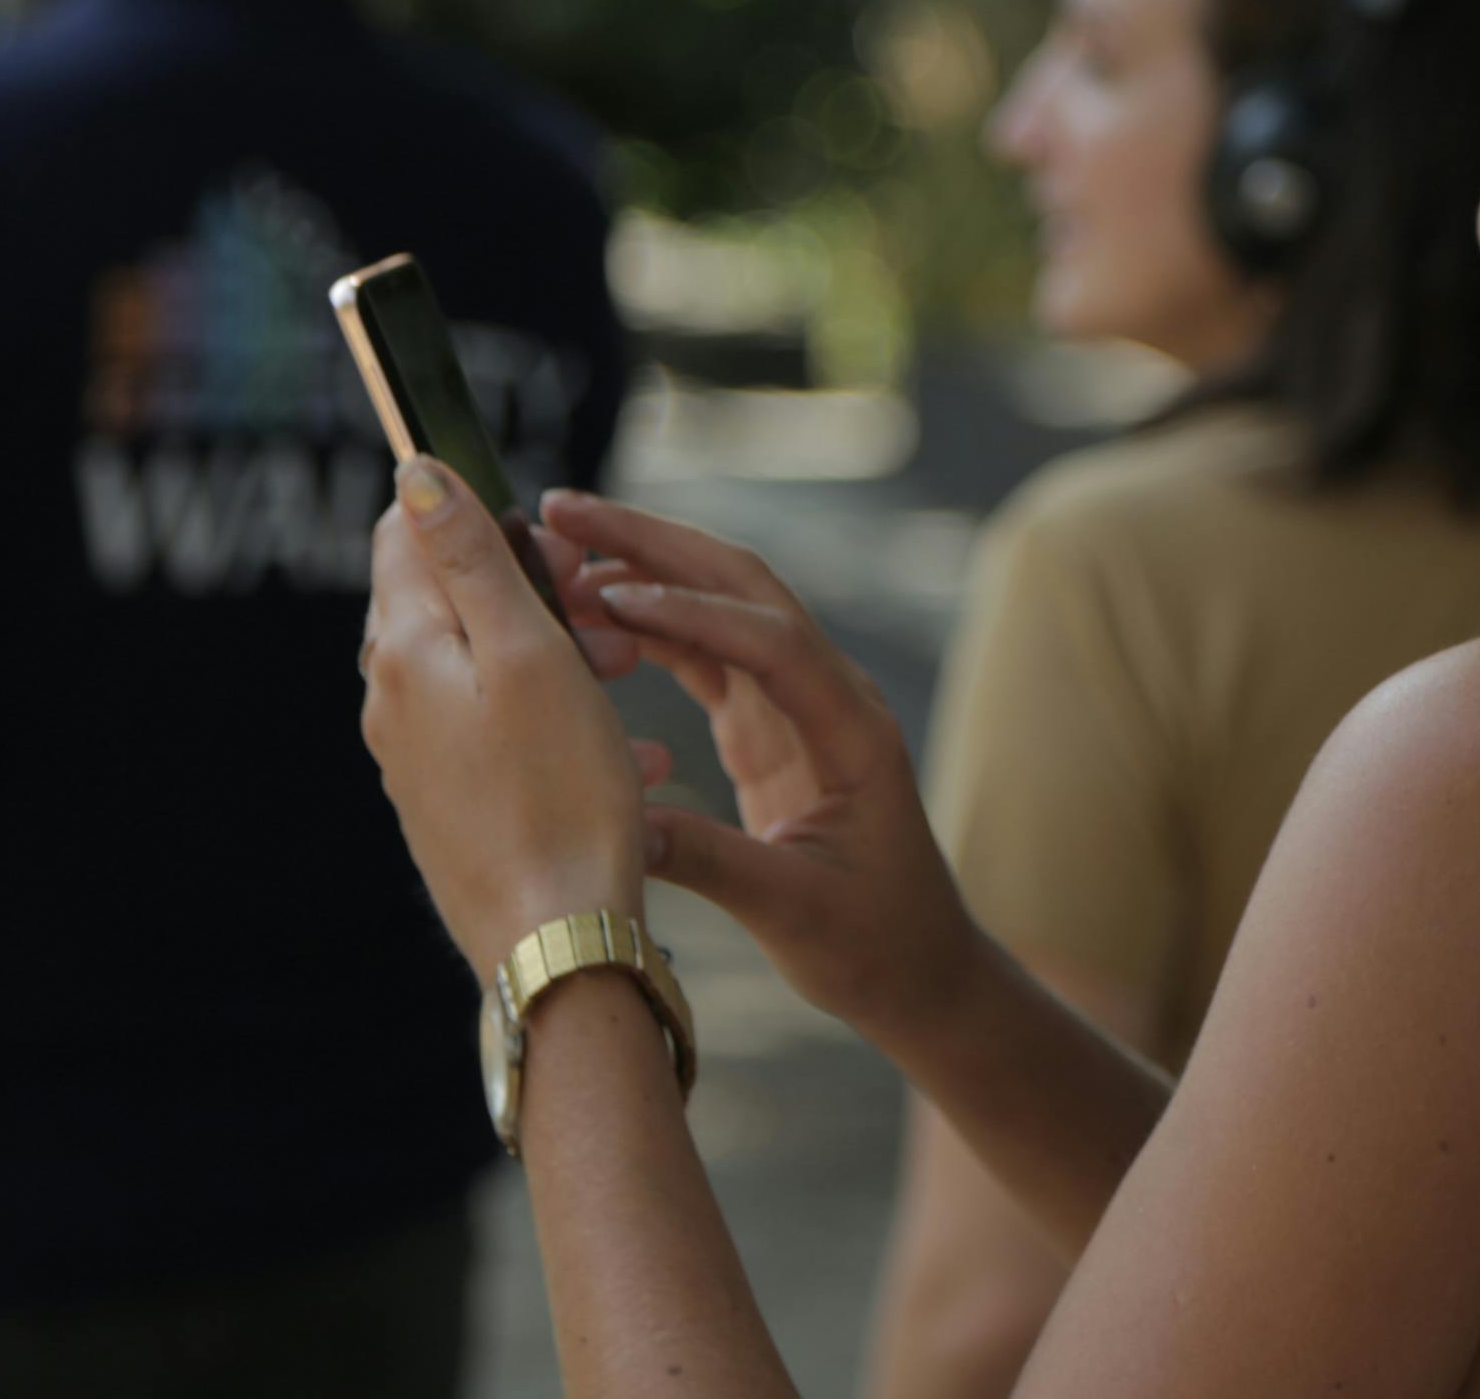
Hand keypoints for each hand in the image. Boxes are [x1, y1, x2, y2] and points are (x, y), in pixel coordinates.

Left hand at [361, 459, 654, 979]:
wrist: (558, 946)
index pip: (405, 531)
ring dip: (560, 651)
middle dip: (535, 586)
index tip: (553, 540)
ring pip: (487, 667)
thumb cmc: (559, 796)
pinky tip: (630, 751)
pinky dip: (561, 718)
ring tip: (632, 674)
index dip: (480, 512)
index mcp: (404, 653)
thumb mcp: (529, 651)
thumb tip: (415, 470)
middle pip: (452, 599)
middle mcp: (393, 703)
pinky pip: (502, 732)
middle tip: (609, 613)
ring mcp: (418, 761)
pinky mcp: (452, 806)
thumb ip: (470, 556)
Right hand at [538, 491, 984, 1047]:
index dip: (691, 613)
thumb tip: (617, 828)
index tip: (610, 595)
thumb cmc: (876, 946)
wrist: (919, 971)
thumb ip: (712, 863)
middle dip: (657, 543)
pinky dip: (650, 628)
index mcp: (853, 730)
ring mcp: (798, 706)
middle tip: (565, 509)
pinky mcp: (768, 727)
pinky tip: (590, 611)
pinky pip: (705, 655)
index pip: (773, 642)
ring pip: (719, 608)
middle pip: (743, 588)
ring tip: (560, 544)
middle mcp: (830, 697)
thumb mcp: (795, 913)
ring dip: (646, 570)